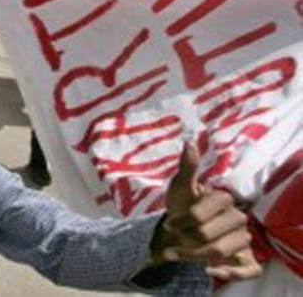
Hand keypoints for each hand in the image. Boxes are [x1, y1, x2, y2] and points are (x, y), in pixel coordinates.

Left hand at [151, 142, 260, 280]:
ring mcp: (243, 238)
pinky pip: (244, 270)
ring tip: (181, 252)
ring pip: (218, 254)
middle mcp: (238, 218)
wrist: (182, 230)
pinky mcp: (246, 258)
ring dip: (193, 257)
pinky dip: (225, 273)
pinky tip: (210, 271)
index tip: (168, 224)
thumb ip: (187, 167)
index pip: (199, 215)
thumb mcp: (179, 187)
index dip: (180, 221)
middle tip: (176, 238)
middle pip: (206, 237)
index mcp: (223, 199)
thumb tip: (189, 142)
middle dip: (184, 240)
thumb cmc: (182, 206)